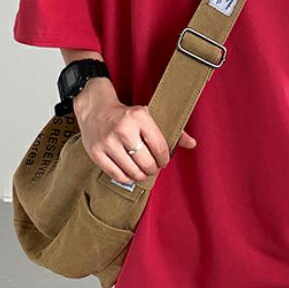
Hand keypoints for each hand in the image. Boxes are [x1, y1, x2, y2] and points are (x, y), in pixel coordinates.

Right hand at [73, 81, 196, 183]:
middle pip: (146, 162)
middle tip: (152, 167)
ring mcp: (108, 142)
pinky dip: (126, 178)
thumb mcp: (149, 116)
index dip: (164, 159)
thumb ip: (172, 130)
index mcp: (139, 117)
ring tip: (142, 171)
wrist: (95, 109)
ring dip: (141, 176)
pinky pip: (116, 175)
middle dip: (153, 169)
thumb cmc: (126, 115)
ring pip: (132, 171)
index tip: (163, 160)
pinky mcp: (96, 153)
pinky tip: (130, 173)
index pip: (160, 147)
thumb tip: (192, 143)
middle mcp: (123, 129)